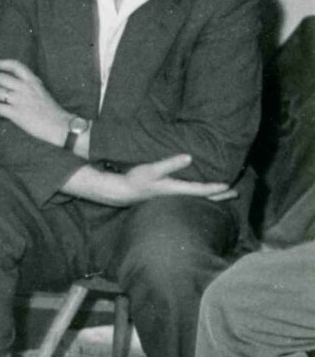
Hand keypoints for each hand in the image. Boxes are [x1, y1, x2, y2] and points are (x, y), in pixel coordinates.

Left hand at [0, 59, 71, 145]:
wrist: (61, 126)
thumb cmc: (52, 111)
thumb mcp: (42, 92)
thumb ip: (30, 86)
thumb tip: (16, 84)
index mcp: (33, 81)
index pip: (15, 65)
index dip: (0, 63)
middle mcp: (25, 87)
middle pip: (0, 78)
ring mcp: (20, 100)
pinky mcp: (16, 113)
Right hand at [68, 153, 236, 206]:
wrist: (122, 192)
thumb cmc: (136, 180)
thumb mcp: (151, 169)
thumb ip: (170, 164)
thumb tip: (189, 157)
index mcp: (175, 189)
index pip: (201, 190)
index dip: (216, 188)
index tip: (229, 185)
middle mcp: (177, 196)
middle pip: (203, 198)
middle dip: (219, 196)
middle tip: (235, 193)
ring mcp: (173, 199)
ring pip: (197, 199)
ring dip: (212, 196)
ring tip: (224, 193)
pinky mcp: (169, 197)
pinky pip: (190, 197)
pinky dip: (201, 195)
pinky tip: (202, 193)